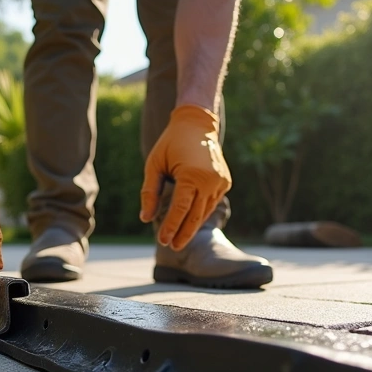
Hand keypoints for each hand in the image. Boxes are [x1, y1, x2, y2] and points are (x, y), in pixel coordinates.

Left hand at [139, 105, 231, 249]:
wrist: (197, 124)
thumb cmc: (170, 143)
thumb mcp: (154, 165)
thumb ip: (150, 192)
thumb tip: (145, 218)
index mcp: (192, 175)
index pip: (180, 209)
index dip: (171, 227)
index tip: (162, 240)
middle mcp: (210, 180)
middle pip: (195, 216)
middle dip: (182, 233)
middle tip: (171, 247)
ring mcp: (220, 182)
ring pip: (204, 212)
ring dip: (192, 226)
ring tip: (178, 239)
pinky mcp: (225, 182)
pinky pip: (210, 203)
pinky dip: (200, 213)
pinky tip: (189, 223)